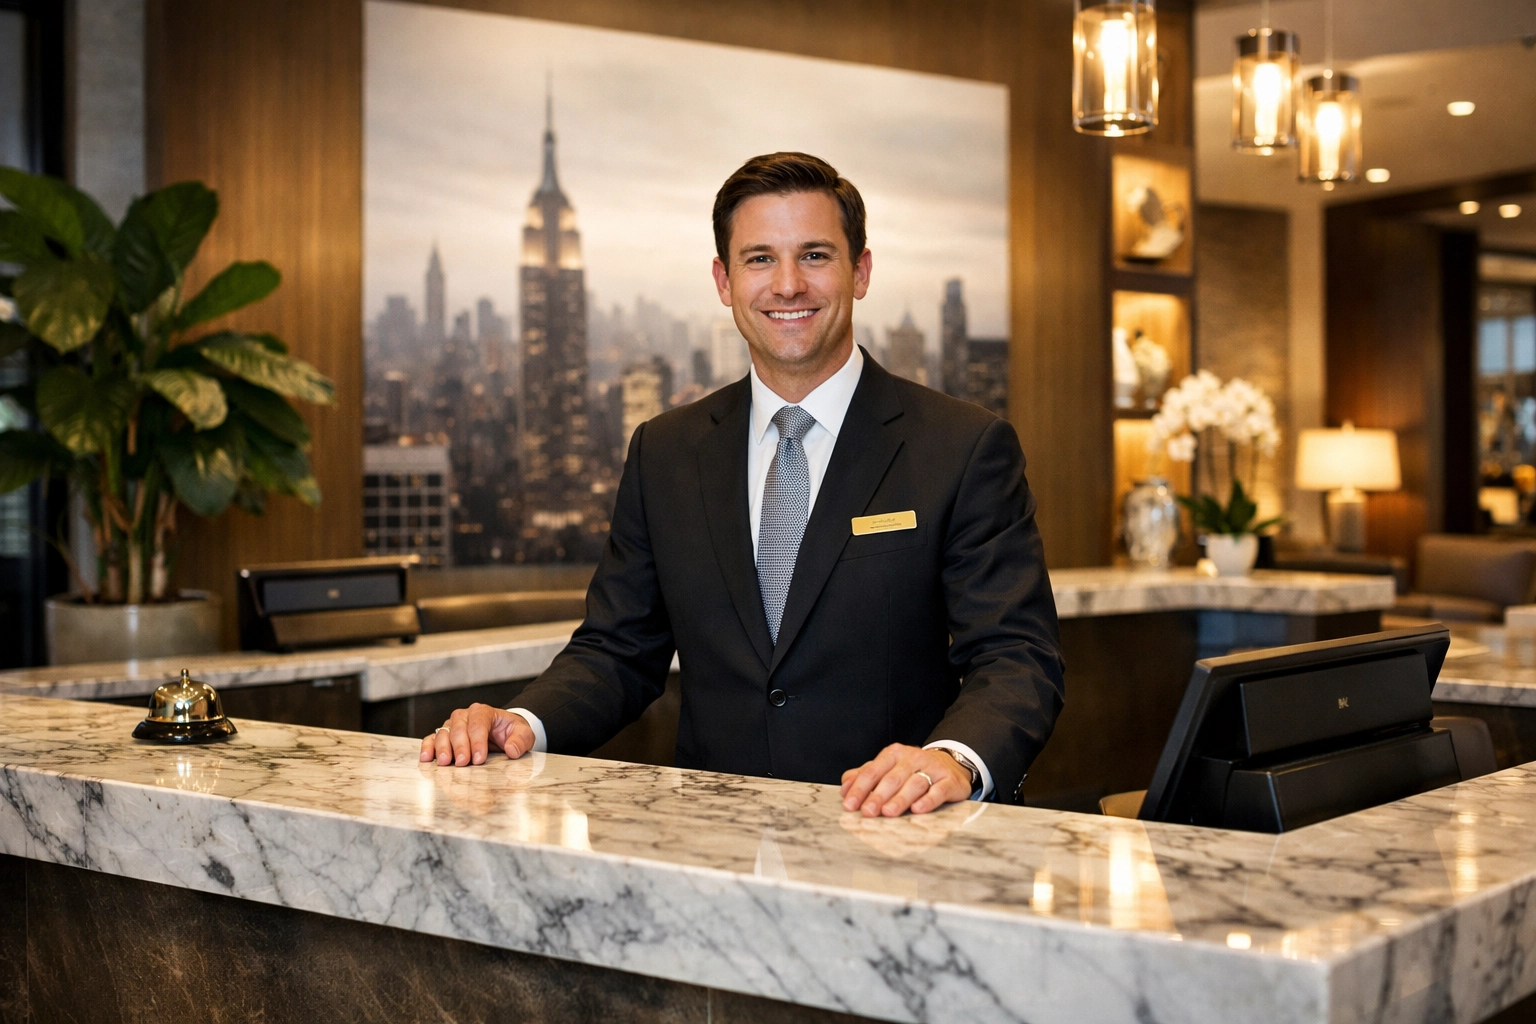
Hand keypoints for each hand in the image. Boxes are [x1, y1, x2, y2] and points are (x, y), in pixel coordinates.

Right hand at [418, 704, 535, 765]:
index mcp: (484, 712)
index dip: (477, 742)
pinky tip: (426, 758)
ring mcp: (452, 725)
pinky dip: (428, 747)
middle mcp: (465, 716)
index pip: (478, 724)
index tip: (480, 758)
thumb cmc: (511, 732)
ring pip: (443, 733)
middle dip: (460, 746)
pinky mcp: (444, 736)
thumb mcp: (523, 734)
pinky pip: (432, 739)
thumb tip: (512, 750)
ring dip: (442, 748)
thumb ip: (520, 740)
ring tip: (444, 762)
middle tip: (463, 763)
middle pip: (458, 728)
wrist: (502, 733)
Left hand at [839, 744, 971, 816]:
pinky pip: (938, 790)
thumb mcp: (888, 768)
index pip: (872, 771)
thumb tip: (845, 787)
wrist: (950, 764)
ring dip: (900, 799)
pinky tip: (918, 809)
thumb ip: (866, 776)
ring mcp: (933, 768)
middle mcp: (913, 758)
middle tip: (867, 812)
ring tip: (888, 812)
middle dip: (878, 796)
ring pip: (914, 784)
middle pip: (892, 778)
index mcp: (893, 754)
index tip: (849, 804)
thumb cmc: (912, 770)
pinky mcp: (950, 781)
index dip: (859, 788)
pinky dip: (928, 800)